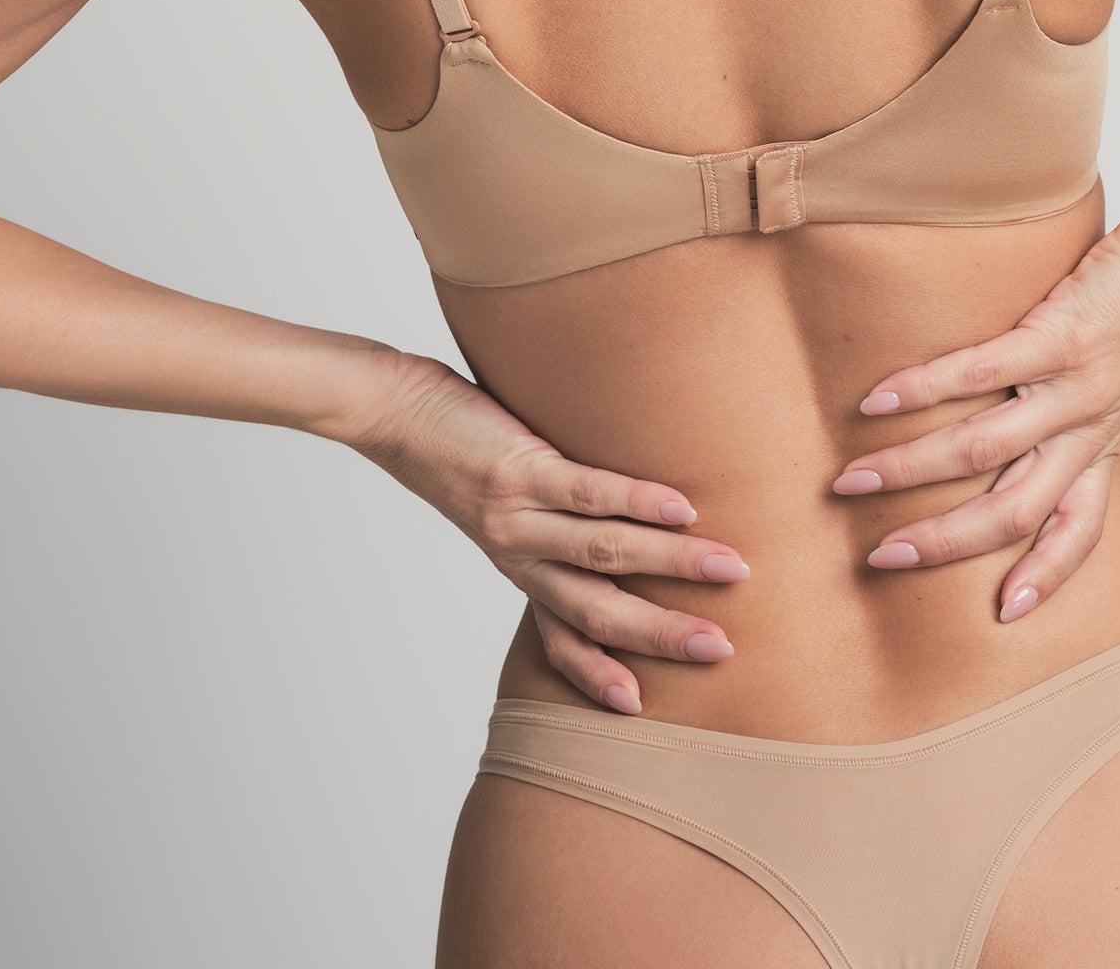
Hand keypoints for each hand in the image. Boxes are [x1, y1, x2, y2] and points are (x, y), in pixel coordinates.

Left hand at [345, 351, 748, 715]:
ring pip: (603, 552)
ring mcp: (518, 515)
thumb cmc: (455, 449)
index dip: (596, 672)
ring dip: (671, 563)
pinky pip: (586, 492)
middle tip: (720, 650)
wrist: (391, 413)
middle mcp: (518, 554)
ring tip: (728, 567)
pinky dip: (638, 501)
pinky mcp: (518, 469)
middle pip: (596, 609)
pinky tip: (682, 507)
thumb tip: (616, 514)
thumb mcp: (501, 503)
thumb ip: (549, 518)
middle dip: (660, 633)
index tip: (637, 706)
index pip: (560, 635)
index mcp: (518, 566)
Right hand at [831, 193, 1119, 621]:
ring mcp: (1074, 386)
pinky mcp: (1059, 335)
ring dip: (911, 470)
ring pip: (984, 451)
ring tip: (853, 479)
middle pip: (1015, 512)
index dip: (1046, 575)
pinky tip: (878, 398)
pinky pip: (981, 372)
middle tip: (881, 556)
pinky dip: (924, 389)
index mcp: (1107, 441)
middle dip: (943, 541)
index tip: (1006, 614)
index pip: (1080, 530)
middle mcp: (1090, 427)